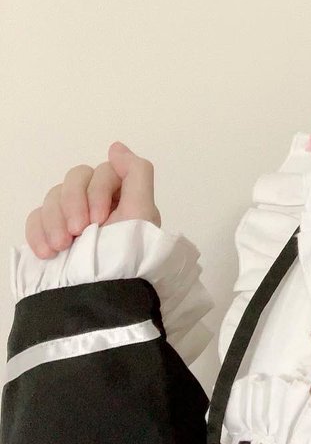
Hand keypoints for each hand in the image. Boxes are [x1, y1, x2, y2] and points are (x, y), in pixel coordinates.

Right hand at [24, 142, 162, 259]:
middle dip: (73, 203)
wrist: (98, 297)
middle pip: (75, 178)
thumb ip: (136, 173)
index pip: (102, 171)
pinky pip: (35, 216)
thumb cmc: (126, 255)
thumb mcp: (143, 212)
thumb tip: (116, 146)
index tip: (99, 220)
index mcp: (122, 197)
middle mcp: (97, 204)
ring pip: (53, 195)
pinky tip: (47, 252)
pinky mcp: (49, 233)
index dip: (97, 190)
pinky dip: (38, 232)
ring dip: (55, 220)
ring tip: (62, 246)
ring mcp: (70, 218)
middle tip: (79, 232)